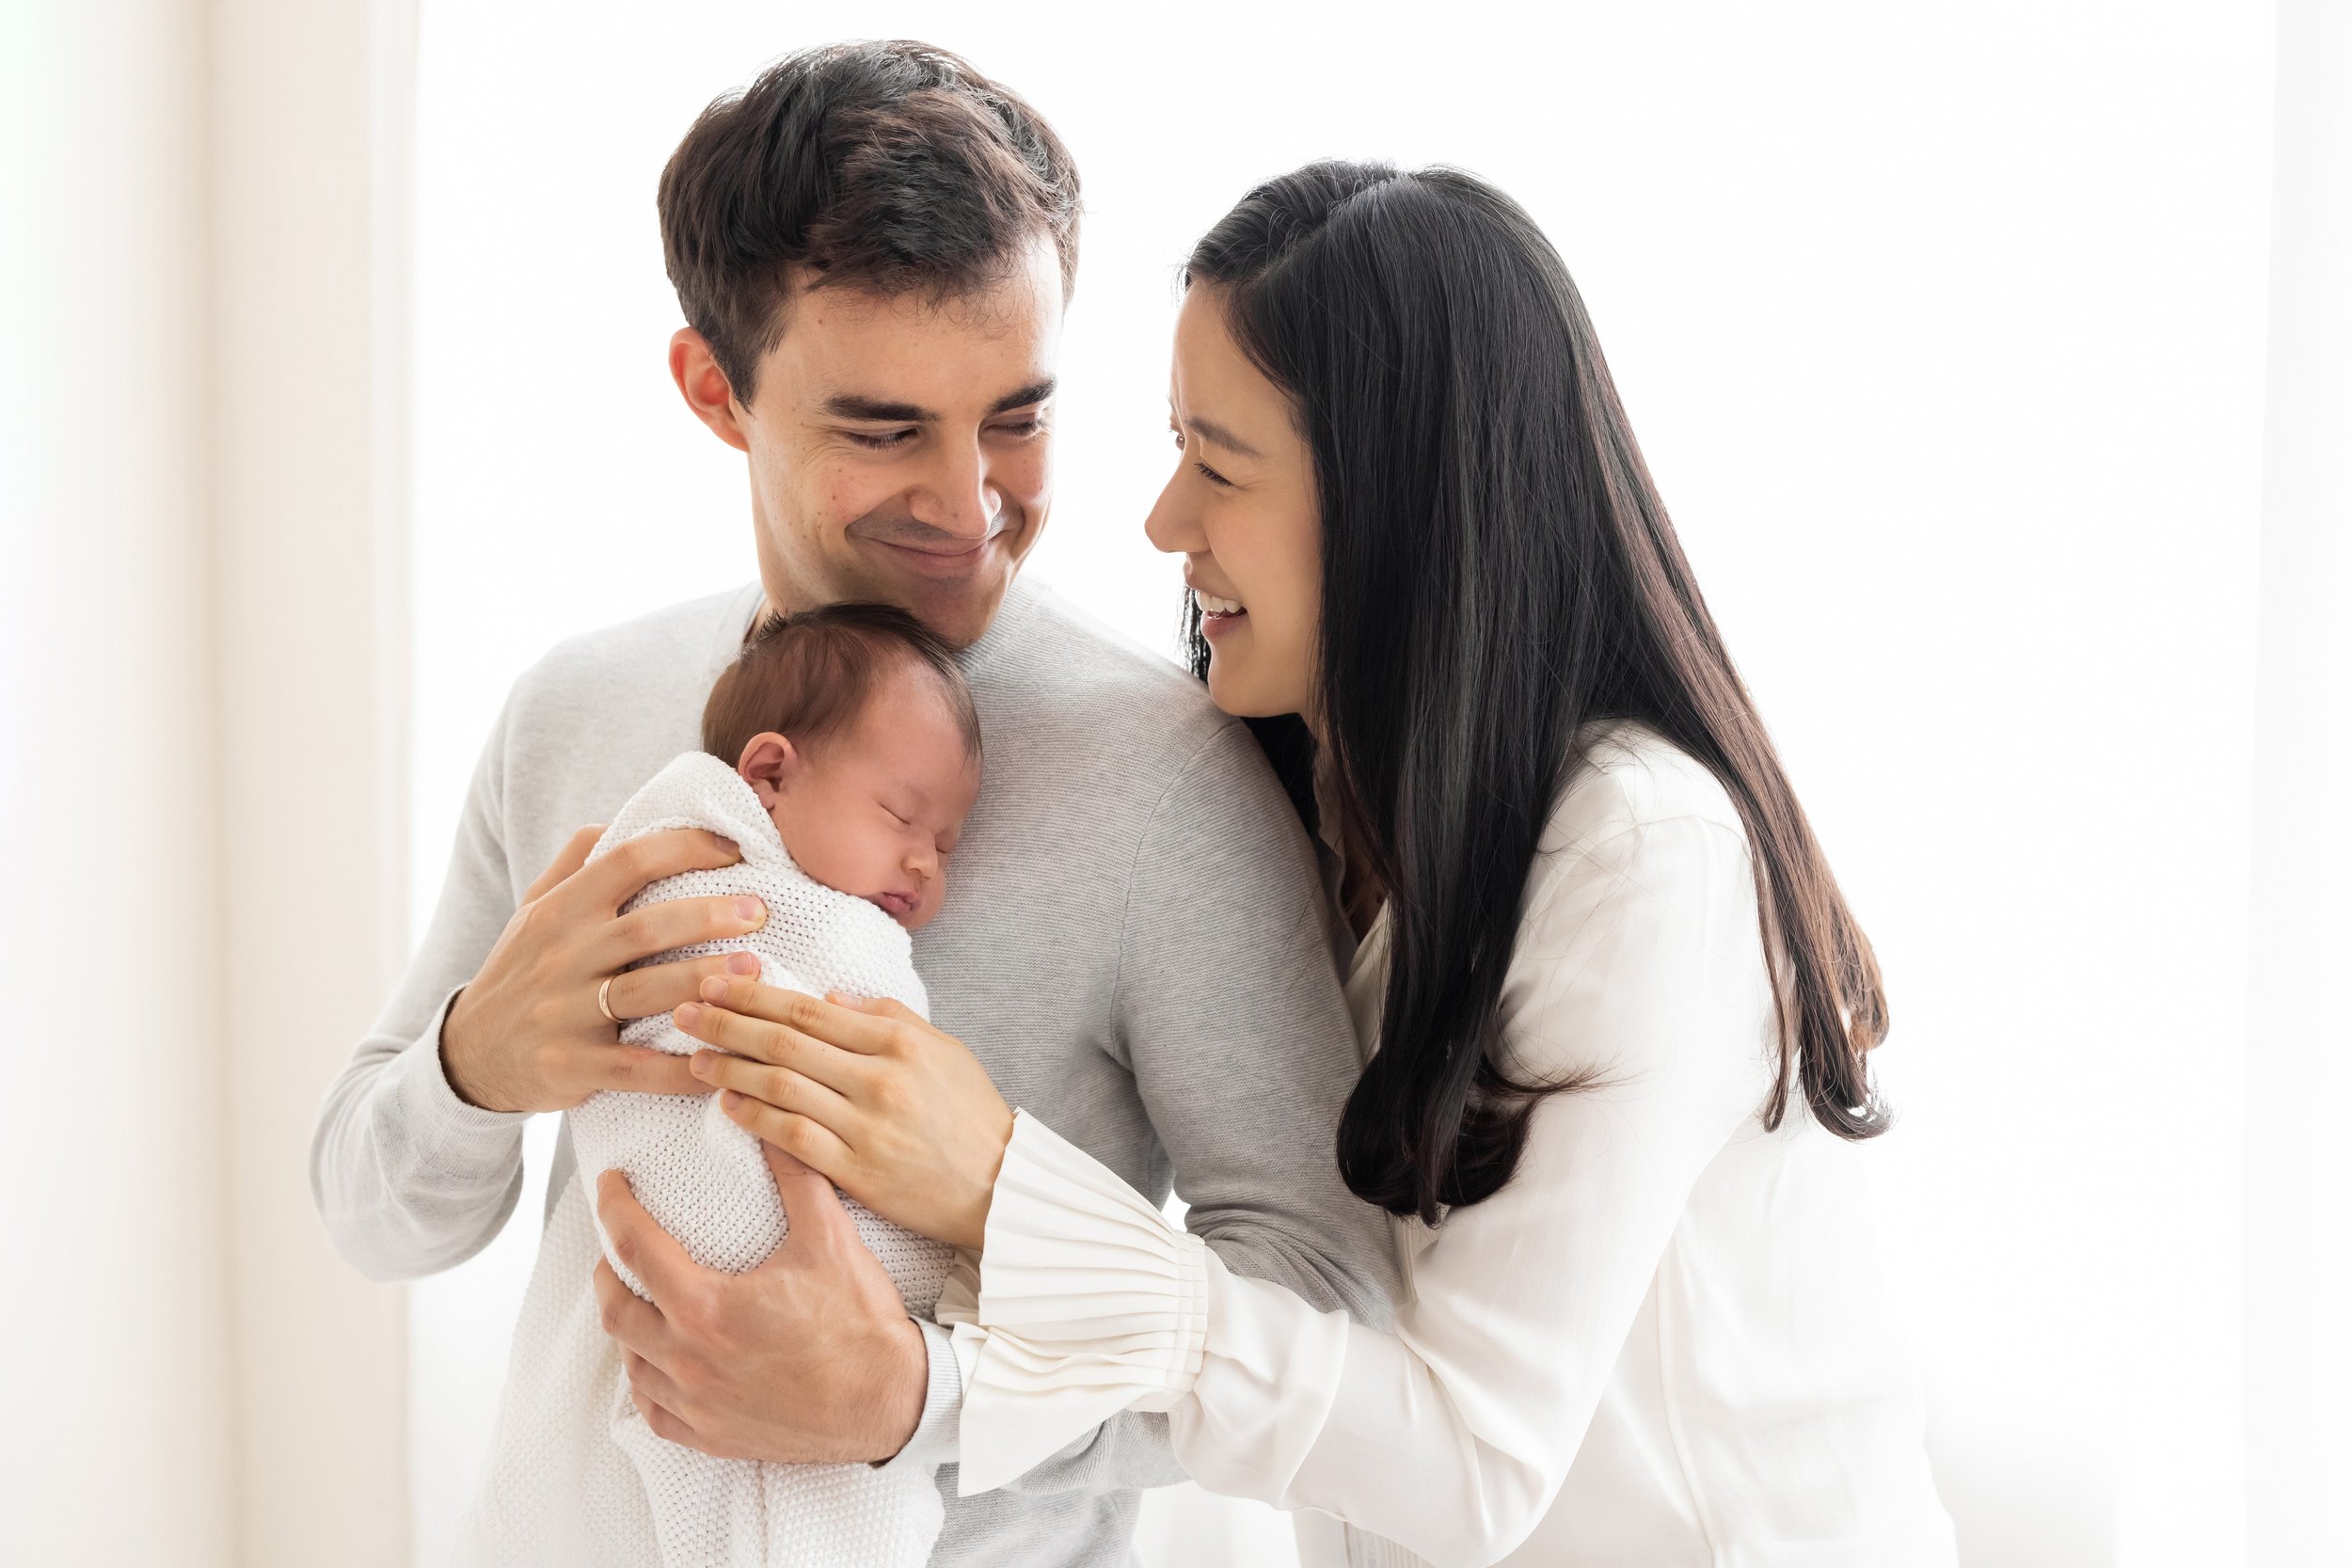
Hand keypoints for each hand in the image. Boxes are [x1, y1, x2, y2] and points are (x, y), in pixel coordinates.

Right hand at [440, 823, 768, 1112]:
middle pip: (647, 927)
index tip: (734, 849)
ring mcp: (567, 1012)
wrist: (469, 1053)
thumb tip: (621, 819)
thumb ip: (574, 862)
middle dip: (710, 915)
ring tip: (756, 971)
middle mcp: (563, 956)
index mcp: (560, 910)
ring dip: (706, 980)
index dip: (685, 847)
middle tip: (760, 911)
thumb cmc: (521, 970)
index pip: (627, 861)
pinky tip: (720, 1060)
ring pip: (647, 992)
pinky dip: (681, 1069)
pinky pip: (637, 1068)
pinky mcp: (574, 1065)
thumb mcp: (532, 909)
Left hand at [592, 1144, 928, 1463]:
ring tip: (640, 1301)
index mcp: (707, 1307)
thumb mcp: (829, 1238)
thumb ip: (797, 1177)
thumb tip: (776, 1132)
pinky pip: (654, 1411)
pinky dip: (647, 1382)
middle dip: (609, 1272)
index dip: (615, 1208)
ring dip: (627, 1327)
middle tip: (618, 1249)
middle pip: (617, 1310)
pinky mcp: (711, 1436)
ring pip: (631, 1362)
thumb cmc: (860, 1324)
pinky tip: (658, 1365)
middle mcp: (690, 1360)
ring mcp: (697, 1404)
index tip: (610, 1186)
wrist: (890, 1400)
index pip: (636, 1247)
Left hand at [675, 981, 1013, 1250]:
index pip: (809, 1009)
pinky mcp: (859, 1171)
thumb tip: (830, 996)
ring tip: (696, 1058)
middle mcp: (879, 1077)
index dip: (755, 995)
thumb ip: (887, 1015)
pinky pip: (794, 1139)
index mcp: (898, 1040)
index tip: (716, 983)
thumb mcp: (943, 1048)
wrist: (999, 1185)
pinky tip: (728, 1106)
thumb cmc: (970, 1113)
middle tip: (686, 1011)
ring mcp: (867, 1125)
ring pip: (782, 1087)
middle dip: (728, 1023)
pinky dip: (756, 1119)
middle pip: (785, 1042)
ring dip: (731, 1069)